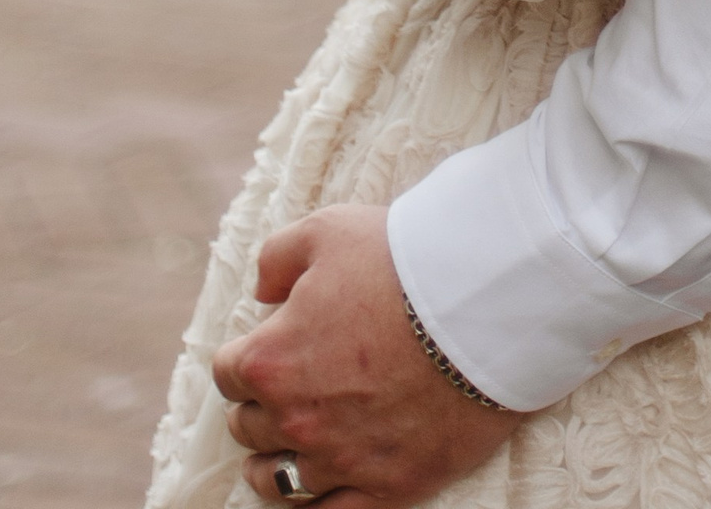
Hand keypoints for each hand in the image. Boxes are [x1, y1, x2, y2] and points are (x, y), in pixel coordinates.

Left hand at [212, 205, 523, 505]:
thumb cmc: (403, 261)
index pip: (227, 372)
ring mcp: (340, 460)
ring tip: (288, 446)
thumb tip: (262, 293)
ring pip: (277, 479)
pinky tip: (318, 487)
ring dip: (274, 460)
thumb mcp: (327, 230)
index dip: (245, 355)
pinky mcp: (386, 487)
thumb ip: (277, 259)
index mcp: (272, 359)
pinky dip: (316, 503)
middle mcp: (295, 418)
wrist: (483, 302)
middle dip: (260, 404)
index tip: (267, 346)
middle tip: (288, 386)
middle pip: (249, 427)